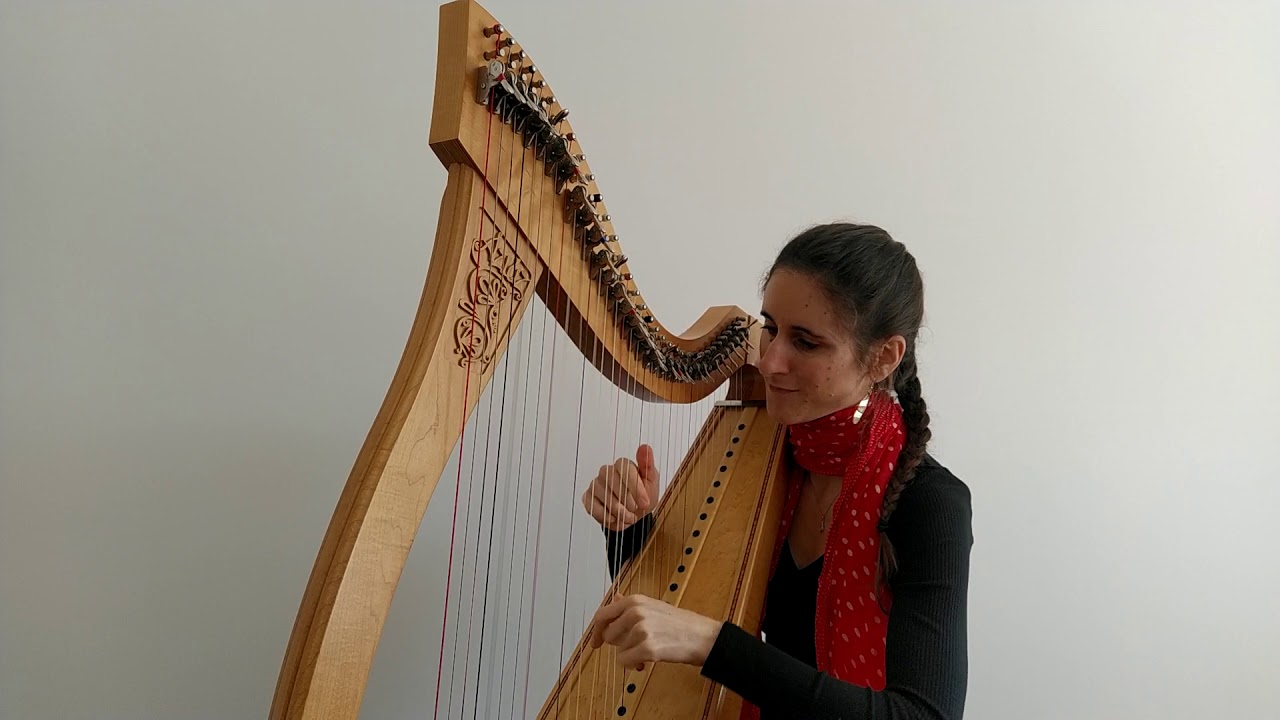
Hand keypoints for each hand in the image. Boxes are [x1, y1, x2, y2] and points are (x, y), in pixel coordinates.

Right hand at [581, 444, 659, 530]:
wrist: (634, 515)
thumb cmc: (643, 496)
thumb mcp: (651, 482)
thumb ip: (647, 465)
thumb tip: (645, 447)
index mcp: (623, 465)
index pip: (625, 468)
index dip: (635, 487)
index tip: (644, 502)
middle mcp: (607, 471)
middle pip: (612, 480)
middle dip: (626, 499)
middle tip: (635, 510)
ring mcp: (596, 484)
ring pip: (603, 494)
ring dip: (617, 510)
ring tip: (628, 517)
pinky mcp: (588, 497)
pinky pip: (592, 505)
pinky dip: (604, 515)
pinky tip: (614, 519)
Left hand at [589, 594, 722, 668]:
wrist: (703, 638)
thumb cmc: (680, 624)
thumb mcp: (654, 606)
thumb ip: (631, 605)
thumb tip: (615, 598)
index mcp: (635, 601)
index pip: (603, 615)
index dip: (596, 631)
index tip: (595, 643)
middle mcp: (636, 612)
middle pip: (608, 635)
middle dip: (619, 646)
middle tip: (635, 648)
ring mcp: (641, 629)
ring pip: (617, 650)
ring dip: (629, 656)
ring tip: (646, 654)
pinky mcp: (647, 648)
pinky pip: (625, 661)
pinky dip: (633, 665)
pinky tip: (645, 663)